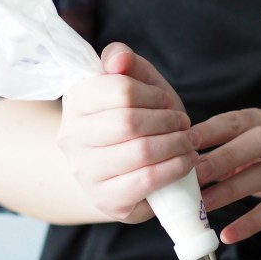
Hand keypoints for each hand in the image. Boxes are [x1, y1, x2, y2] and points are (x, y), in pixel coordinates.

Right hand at [58, 42, 197, 221]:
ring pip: (141, 152)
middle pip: (130, 122)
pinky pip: (147, 180)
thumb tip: (118, 59)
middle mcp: (71, 137)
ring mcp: (85, 172)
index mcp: (76, 100)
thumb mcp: (136, 82)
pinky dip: (175, 168)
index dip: (152, 95)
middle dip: (167, 121)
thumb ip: (126, 60)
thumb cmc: (136, 118)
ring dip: (177, 144)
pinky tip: (186, 161)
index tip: (164, 101)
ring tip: (188, 141)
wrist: (126, 166)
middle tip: (183, 123)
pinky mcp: (106, 200)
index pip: (118, 89)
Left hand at [191, 108, 260, 243]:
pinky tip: (229, 233)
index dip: (206, 131)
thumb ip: (229, 153)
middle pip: (253, 142)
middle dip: (221, 156)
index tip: (178, 142)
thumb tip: (182, 163)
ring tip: (202, 207)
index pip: (233, 121)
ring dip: (230, 190)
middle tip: (190, 173)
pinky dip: (251, 222)